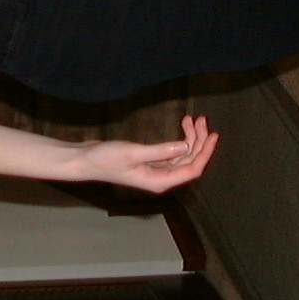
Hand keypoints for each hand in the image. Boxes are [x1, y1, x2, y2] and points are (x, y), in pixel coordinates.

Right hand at [70, 116, 218, 192]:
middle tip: (200, 118)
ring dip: (190, 138)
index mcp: (160, 181)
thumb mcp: (133, 153)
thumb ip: (160, 151)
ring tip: (190, 118)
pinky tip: (181, 127)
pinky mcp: (149, 163)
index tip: (213, 134)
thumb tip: (185, 146)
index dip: (205, 153)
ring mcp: (155, 171)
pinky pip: (172, 152)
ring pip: (182, 155)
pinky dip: (179, 140)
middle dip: (198, 140)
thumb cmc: (105, 159)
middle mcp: (161, 178)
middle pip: (189, 161)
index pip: (192, 169)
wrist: (85, 160)